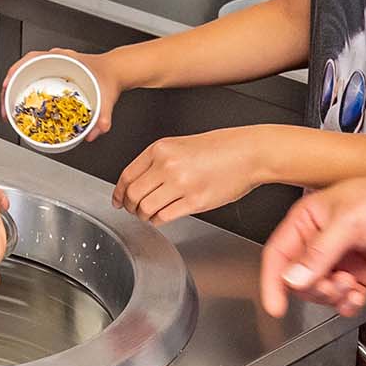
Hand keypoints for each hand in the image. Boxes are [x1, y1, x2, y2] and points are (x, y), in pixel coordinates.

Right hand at [2, 50, 121, 139]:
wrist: (117, 71)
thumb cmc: (109, 76)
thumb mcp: (107, 96)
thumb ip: (105, 116)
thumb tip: (97, 131)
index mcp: (64, 58)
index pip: (31, 59)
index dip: (15, 72)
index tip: (7, 86)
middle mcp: (57, 60)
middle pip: (24, 68)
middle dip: (11, 85)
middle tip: (6, 105)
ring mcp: (55, 66)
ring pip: (27, 74)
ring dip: (17, 89)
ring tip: (11, 108)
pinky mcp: (56, 75)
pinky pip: (35, 80)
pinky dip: (27, 91)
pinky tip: (26, 107)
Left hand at [113, 129, 261, 223]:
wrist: (248, 152)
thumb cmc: (220, 148)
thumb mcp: (181, 145)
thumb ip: (159, 161)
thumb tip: (140, 183)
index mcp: (160, 149)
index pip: (127, 175)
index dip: (119, 192)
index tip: (118, 200)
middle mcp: (167, 165)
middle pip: (133, 194)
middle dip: (130, 207)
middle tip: (133, 210)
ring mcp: (181, 184)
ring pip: (146, 208)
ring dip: (144, 216)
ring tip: (150, 214)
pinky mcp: (195, 201)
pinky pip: (165, 217)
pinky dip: (159, 220)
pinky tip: (163, 217)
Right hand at [258, 162, 365, 317]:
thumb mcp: (348, 223)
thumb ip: (318, 254)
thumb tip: (292, 279)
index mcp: (307, 221)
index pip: (278, 255)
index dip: (273, 281)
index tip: (275, 306)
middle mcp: (320, 241)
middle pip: (298, 279)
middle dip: (314, 288)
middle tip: (333, 284)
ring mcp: (341, 260)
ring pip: (321, 292)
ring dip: (333, 296)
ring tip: (351, 286)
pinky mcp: (360, 274)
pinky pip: (344, 299)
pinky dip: (348, 304)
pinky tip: (359, 295)